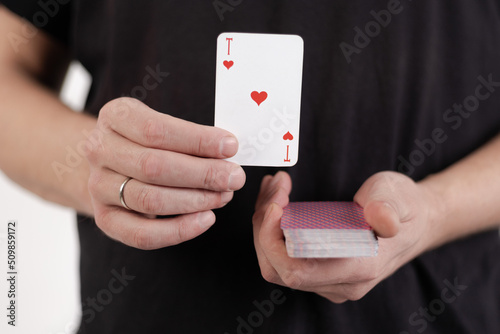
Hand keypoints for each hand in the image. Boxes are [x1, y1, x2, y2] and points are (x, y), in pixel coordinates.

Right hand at [85, 97, 245, 249]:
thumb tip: (228, 151)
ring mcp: (98, 186)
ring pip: (150, 199)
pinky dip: (178, 230)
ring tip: (224, 196)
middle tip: (234, 177)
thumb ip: (190, 136)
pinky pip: (142, 234)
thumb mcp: (163, 124)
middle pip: (154, 166)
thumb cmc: (149, 141)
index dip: (197, 141)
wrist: (112, 163)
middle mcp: (99, 149)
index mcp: (115, 116)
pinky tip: (206, 219)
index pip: (156, 130)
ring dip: (195, 200)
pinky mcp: (104, 218)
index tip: (231, 147)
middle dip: (202, 174)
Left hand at [252, 171, 439, 302]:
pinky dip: (273, 228)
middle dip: (264, 226)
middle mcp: (340, 282)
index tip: (276, 203)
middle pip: (277, 268)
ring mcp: (328, 280)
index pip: (297, 271)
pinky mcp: (320, 269)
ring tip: (274, 187)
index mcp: (358, 268)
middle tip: (275, 188)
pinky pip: (283, 256)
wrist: (414, 222)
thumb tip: (380, 218)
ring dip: (265, 225)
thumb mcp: (399, 196)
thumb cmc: (405, 209)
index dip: (274, 240)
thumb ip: (389, 206)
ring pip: (275, 263)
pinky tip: (277, 199)